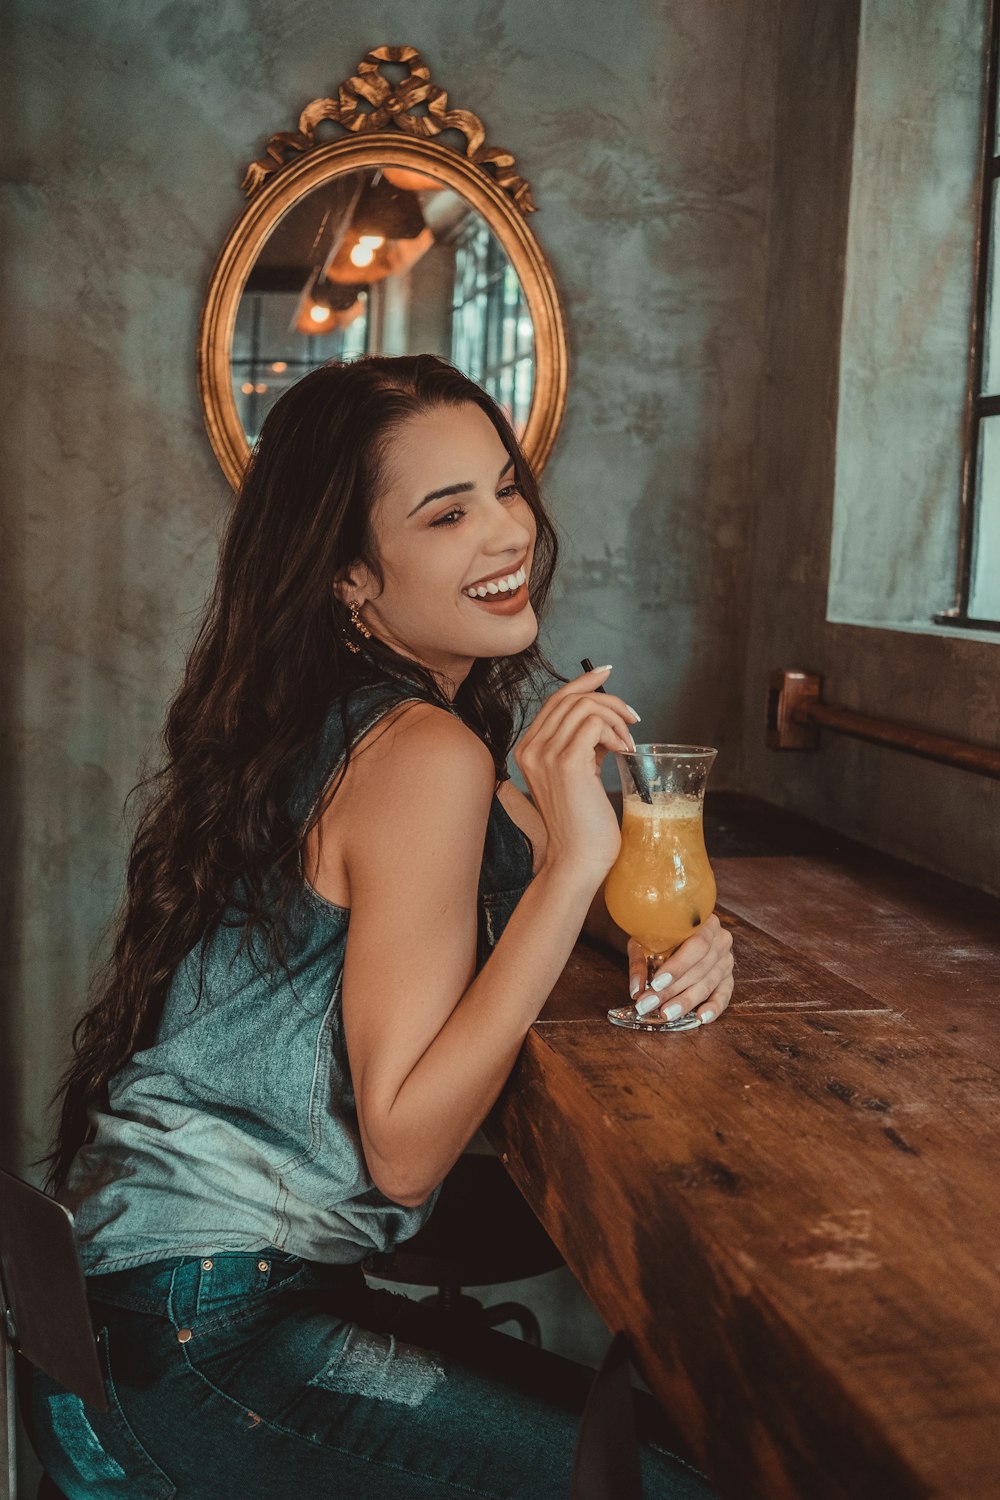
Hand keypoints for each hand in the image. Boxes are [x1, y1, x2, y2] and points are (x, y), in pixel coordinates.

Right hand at [513, 665, 639, 889]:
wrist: (577, 860)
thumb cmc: (583, 826)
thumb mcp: (578, 776)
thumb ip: (583, 748)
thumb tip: (606, 723)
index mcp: (528, 750)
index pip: (554, 701)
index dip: (583, 682)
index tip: (607, 673)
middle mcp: (530, 749)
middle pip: (568, 697)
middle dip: (607, 698)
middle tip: (633, 717)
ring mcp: (545, 755)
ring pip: (584, 706)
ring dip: (616, 718)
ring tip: (628, 743)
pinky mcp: (567, 763)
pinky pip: (595, 724)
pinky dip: (616, 732)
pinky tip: (624, 751)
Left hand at [628, 913, 733, 1024]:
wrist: (676, 929)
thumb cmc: (661, 934)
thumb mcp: (647, 939)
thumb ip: (640, 962)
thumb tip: (636, 991)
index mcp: (705, 922)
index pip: (697, 945)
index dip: (678, 966)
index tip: (657, 982)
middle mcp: (721, 940)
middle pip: (699, 969)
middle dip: (672, 990)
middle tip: (650, 1004)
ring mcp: (726, 960)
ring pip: (707, 984)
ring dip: (685, 1002)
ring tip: (666, 1014)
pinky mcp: (727, 978)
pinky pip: (724, 995)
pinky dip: (714, 1008)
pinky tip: (701, 1018)